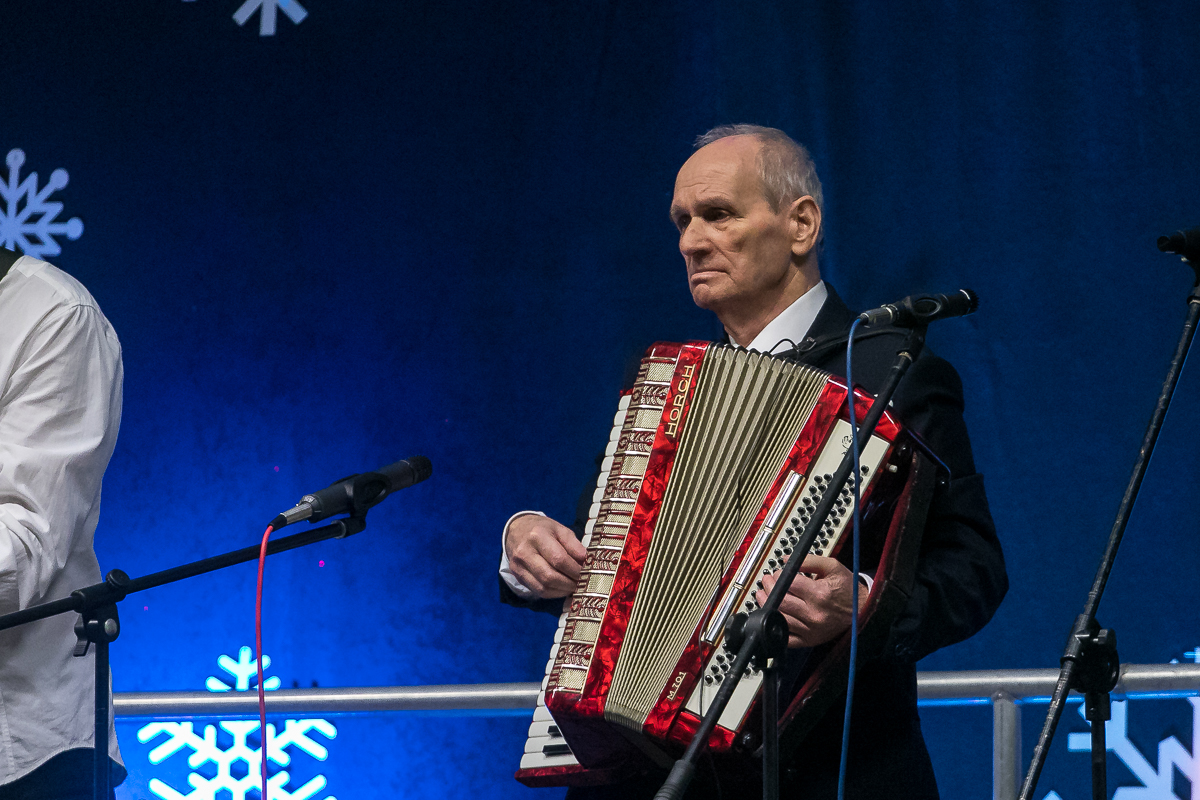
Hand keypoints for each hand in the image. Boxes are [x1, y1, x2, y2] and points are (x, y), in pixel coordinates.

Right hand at [504, 514, 586, 598]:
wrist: (516, 530)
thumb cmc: (542, 529)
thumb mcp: (560, 529)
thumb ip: (574, 545)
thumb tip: (586, 561)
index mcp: (537, 536)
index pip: (559, 559)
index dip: (575, 569)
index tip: (586, 572)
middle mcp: (525, 552)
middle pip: (549, 576)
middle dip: (569, 583)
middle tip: (581, 582)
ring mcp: (518, 566)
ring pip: (543, 587)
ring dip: (562, 590)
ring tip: (573, 586)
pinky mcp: (518, 576)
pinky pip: (538, 591)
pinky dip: (553, 593)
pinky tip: (562, 588)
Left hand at [753, 555, 867, 647]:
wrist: (863, 610)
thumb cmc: (848, 589)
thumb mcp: (832, 567)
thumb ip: (808, 561)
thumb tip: (786, 560)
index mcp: (820, 594)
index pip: (789, 583)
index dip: (779, 575)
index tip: (777, 573)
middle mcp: (815, 614)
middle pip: (781, 601)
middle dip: (769, 588)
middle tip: (766, 581)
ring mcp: (811, 630)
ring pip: (780, 618)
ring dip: (766, 605)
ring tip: (763, 595)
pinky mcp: (810, 641)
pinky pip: (787, 638)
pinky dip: (775, 627)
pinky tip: (772, 615)